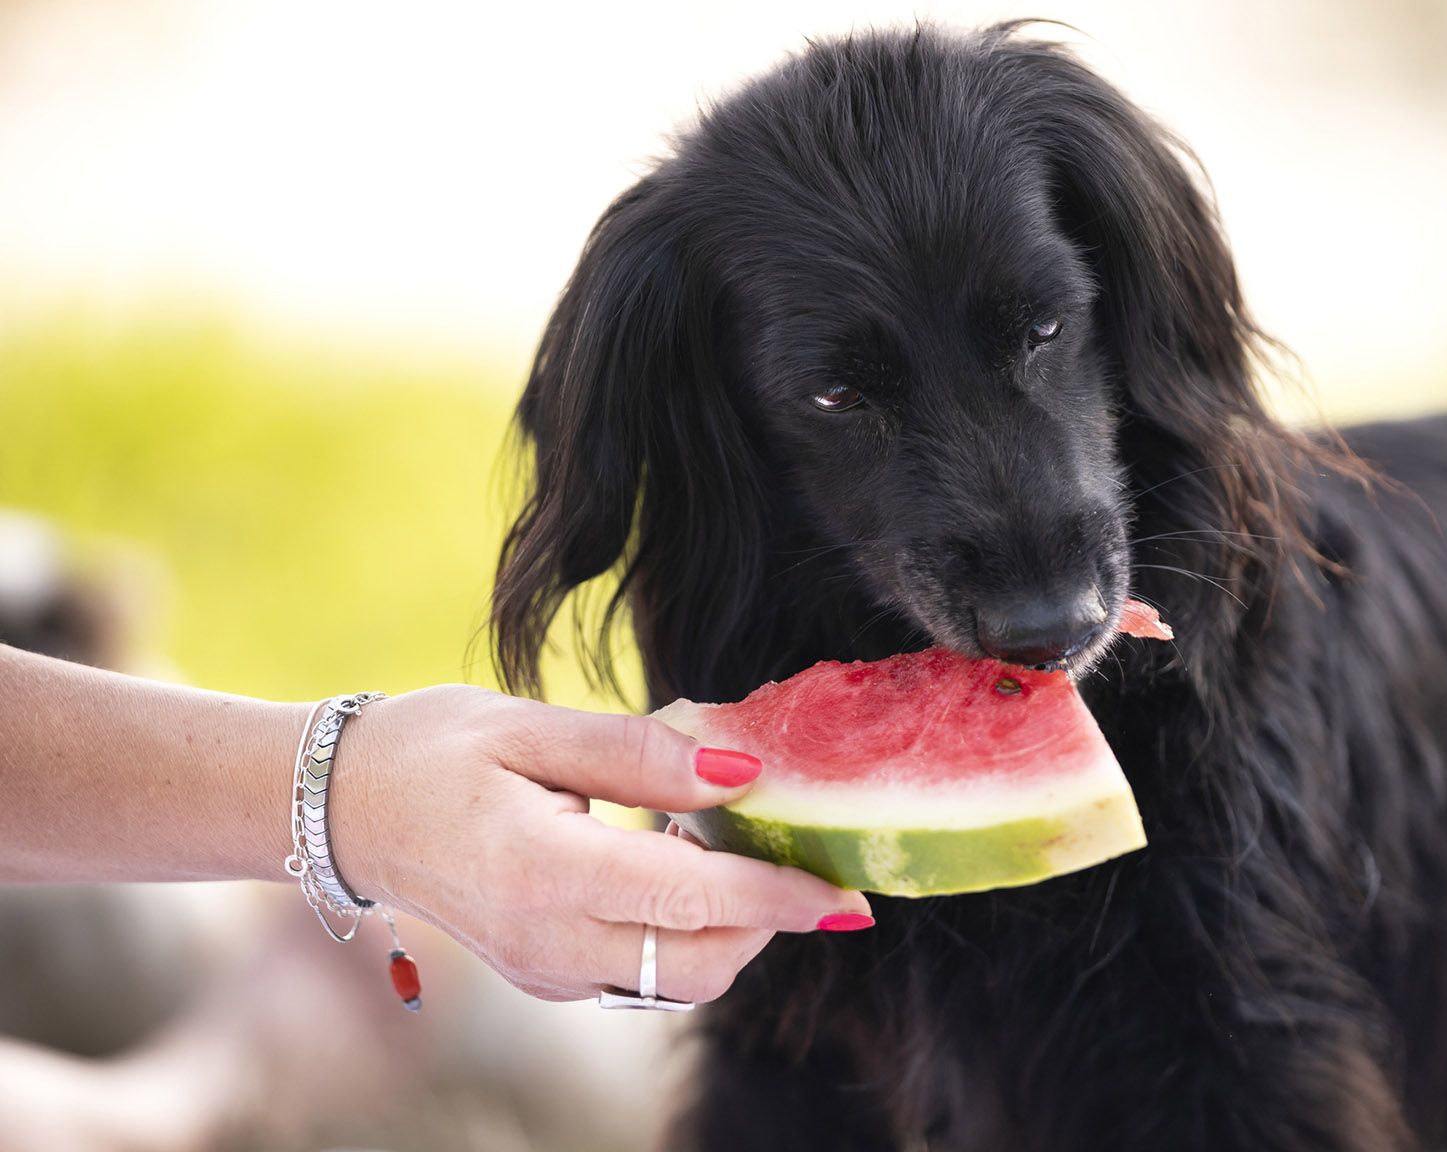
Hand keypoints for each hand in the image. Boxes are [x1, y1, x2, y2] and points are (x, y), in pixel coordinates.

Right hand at [326, 685, 870, 1002]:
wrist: (343, 811)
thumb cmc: (433, 751)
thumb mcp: (531, 726)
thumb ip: (640, 753)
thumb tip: (739, 772)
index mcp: (543, 872)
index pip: (691, 897)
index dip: (778, 895)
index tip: (843, 889)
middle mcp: (547, 941)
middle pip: (701, 963)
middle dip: (766, 918)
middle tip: (782, 843)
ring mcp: (545, 971)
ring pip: (679, 981)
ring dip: (730, 926)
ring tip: (715, 839)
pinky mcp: (546, 977)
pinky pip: (645, 975)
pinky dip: (687, 933)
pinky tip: (674, 863)